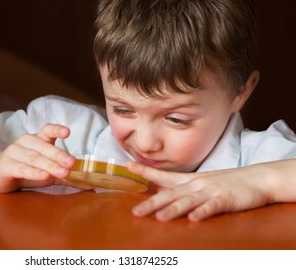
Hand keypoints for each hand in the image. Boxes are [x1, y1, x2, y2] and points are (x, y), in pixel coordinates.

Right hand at [0, 123, 76, 191]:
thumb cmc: (26, 170)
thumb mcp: (47, 171)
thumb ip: (63, 174)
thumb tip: (87, 184)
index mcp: (37, 139)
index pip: (48, 130)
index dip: (57, 129)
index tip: (67, 132)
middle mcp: (25, 142)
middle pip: (44, 147)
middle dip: (59, 155)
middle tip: (71, 163)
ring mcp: (14, 152)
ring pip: (34, 158)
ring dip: (50, 165)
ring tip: (63, 172)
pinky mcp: (5, 165)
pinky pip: (21, 168)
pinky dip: (33, 172)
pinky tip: (44, 176)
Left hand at [127, 162, 272, 220]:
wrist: (256, 178)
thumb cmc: (226, 182)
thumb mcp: (200, 182)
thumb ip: (181, 187)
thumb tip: (160, 188)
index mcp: (190, 180)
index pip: (164, 175)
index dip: (146, 171)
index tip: (129, 165)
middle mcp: (196, 184)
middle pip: (171, 194)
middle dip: (152, 203)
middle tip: (136, 212)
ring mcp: (210, 191)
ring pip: (188, 201)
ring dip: (174, 209)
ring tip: (160, 217)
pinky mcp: (225, 199)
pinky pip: (212, 206)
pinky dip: (203, 212)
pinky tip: (194, 218)